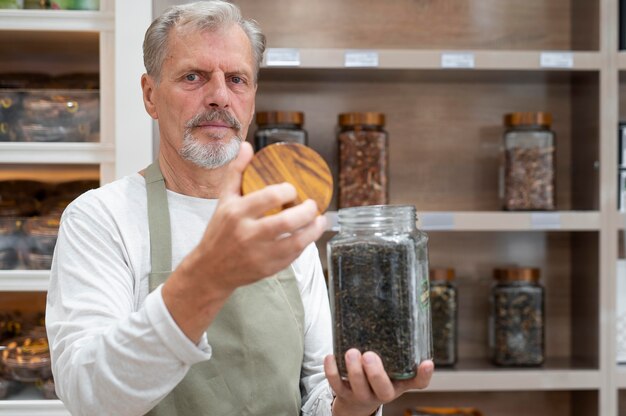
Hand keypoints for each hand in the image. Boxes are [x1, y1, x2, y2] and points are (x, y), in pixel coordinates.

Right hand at [163, 141, 327, 341]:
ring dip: (313, 229)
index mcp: (236, 213)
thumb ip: (236, 172)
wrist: (210, 270)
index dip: (288, 190)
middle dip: (307, 211)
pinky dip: (305, 244)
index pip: (269, 197)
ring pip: (295, 242)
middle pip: (286, 221)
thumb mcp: (223, 200)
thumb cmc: (219, 231)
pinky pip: (294, 256)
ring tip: (319, 219)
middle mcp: (247, 234)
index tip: (293, 189)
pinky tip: (309, 234)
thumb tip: (248, 146)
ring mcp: (259, 254)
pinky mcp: (268, 269)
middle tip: (312, 204)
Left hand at [324, 349, 433, 415]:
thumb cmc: (377, 378)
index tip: (427, 362)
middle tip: (369, 355)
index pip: (416, 383)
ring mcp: (362, 395)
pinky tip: (331, 357)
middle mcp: (382, 392)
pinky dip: (332, 371)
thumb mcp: (391, 369)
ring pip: (359, 388)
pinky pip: (336, 385)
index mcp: (398, 384)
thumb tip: (402, 319)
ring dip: (354, 371)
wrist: (357, 401)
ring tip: (351, 352)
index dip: (423, 375)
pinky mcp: (344, 394)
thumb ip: (398, 352)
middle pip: (383, 390)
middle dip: (376, 374)